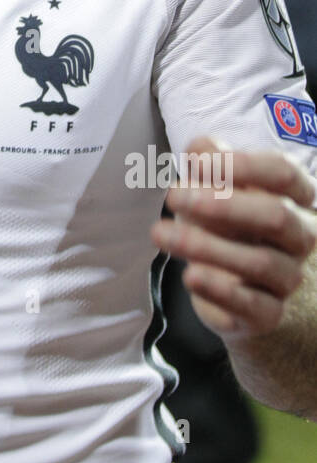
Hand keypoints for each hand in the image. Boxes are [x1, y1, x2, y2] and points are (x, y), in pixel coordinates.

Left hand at [150, 136, 316, 341]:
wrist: (242, 291)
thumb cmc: (229, 225)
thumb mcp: (215, 188)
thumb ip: (210, 162)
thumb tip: (199, 148)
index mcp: (294, 197)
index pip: (283, 173)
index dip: (243, 165)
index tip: (198, 163)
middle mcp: (300, 236)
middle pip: (276, 215)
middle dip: (223, 204)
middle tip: (173, 196)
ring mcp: (288, 277)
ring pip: (260, 262)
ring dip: (206, 246)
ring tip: (161, 234)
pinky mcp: (270, 314)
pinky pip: (253, 305)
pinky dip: (220, 291)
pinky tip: (190, 276)